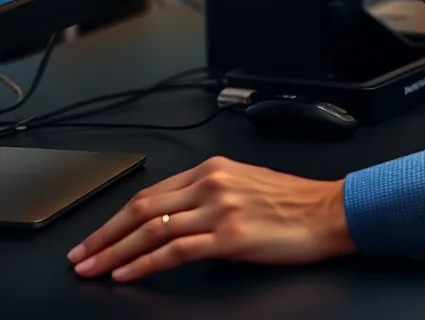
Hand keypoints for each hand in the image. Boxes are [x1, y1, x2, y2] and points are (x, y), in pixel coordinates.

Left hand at [67, 156, 355, 281]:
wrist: (328, 212)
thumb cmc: (294, 202)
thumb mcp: (246, 184)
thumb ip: (209, 194)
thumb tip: (173, 219)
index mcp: (215, 168)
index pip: (152, 192)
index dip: (116, 216)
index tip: (95, 235)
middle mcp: (213, 183)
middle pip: (143, 208)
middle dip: (104, 235)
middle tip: (80, 256)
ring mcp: (220, 209)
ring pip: (152, 228)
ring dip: (114, 251)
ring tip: (92, 269)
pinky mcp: (230, 236)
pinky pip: (175, 250)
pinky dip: (145, 263)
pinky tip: (127, 273)